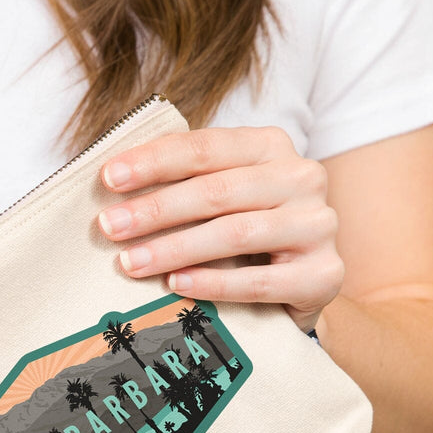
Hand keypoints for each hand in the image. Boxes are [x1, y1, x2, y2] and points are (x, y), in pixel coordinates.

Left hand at [98, 127, 343, 331]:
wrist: (303, 284)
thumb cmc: (244, 234)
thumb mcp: (218, 197)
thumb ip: (181, 183)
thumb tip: (110, 185)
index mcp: (270, 146)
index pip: (204, 148)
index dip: (153, 161)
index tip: (108, 179)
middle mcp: (302, 177)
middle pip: (217, 190)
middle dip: (156, 209)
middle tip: (109, 227)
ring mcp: (318, 225)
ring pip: (236, 233)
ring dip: (175, 248)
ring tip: (131, 262)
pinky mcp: (325, 274)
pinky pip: (260, 281)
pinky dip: (214, 284)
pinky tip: (176, 286)